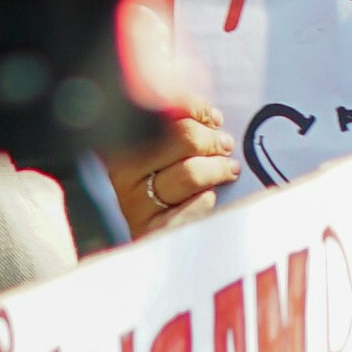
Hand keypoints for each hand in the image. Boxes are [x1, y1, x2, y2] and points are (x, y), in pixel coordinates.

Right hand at [116, 97, 236, 238]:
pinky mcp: (151, 232)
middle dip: (213, 141)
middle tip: (224, 146)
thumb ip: (181, 125)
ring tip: (227, 169)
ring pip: (190, 173)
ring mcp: (135, 205)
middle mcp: (123, 174)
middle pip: (184, 139)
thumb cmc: (169, 181)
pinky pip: (189, 209)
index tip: (214, 119)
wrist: (160, 241)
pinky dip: (204, 201)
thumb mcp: (168, 148)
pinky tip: (209, 197)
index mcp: (124, 144)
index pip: (164, 112)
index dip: (197, 109)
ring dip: (217, 169)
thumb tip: (210, 115)